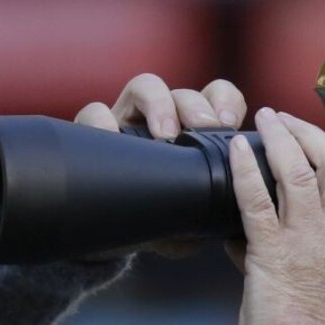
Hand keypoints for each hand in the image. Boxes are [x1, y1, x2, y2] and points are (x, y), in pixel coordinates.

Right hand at [76, 74, 248, 258]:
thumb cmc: (160, 220)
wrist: (114, 238)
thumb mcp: (191, 217)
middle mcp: (163, 120)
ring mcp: (129, 121)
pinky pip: (94, 111)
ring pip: (145, 87)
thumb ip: (213, 211)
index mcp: (195, 132)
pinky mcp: (94, 132)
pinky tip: (114, 138)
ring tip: (164, 135)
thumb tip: (230, 220)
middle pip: (184, 93)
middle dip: (196, 106)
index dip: (225, 101)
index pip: (216, 97)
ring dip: (159, 104)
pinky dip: (103, 120)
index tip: (230, 123)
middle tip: (203, 129)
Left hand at [230, 108, 324, 324]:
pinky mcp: (274, 255)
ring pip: (300, 173)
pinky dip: (245, 170)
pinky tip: (234, 152)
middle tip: (285, 121)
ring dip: (280, 139)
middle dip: (310, 135)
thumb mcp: (318, 293)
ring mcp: (308, 245)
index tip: (314, 141)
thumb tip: (247, 240)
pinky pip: (259, 201)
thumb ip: (293, 259)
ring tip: (264, 120)